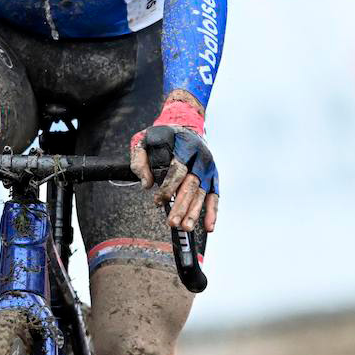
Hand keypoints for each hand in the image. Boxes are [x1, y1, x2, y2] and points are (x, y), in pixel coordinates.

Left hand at [129, 97, 219, 233]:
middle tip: (172, 222)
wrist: (187, 127)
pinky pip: (214, 196)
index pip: (177, 169)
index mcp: (185, 145)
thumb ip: (140, 159)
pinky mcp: (213, 177)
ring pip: (202, 193)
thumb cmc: (163, 137)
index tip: (157, 202)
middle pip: (191, 184)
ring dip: (194, 212)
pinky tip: (209, 227)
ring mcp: (208, 168)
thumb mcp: (145, 139)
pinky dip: (212, 212)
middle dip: (182, 205)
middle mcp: (200, 157)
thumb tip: (146, 184)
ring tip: (186, 228)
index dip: (168, 187)